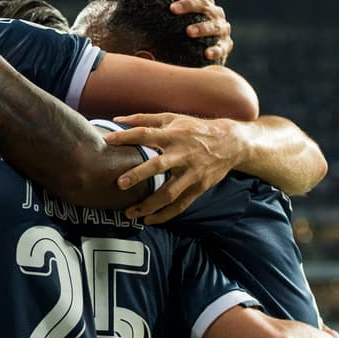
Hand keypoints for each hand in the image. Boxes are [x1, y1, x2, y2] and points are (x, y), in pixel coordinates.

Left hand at [103, 113, 246, 223]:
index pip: (146, 134)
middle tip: (120, 184)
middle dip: (139, 175)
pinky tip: (149, 220)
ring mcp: (192, 173)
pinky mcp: (199, 187)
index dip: (126, 137)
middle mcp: (182, 154)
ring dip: (149, 204)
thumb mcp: (173, 118)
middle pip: (159, 165)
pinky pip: (181, 206)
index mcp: (173, 135)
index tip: (107, 141)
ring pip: (170, 193)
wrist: (231, 143)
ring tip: (129, 212)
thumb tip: (118, 120)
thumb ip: (144, 119)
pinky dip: (165, 215)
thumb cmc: (196, 129)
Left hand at [156, 0, 232, 63]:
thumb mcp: (182, 13)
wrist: (209, 49)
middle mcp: (215, 12)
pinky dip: (215, 50)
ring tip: (189, 31)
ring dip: (202, 28)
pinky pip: (222, 48)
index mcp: (203, 1)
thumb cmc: (189, 26)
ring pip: (214, 26)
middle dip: (187, 5)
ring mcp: (222, 28)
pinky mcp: (226, 46)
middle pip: (202, 4)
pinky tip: (206, 54)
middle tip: (172, 9)